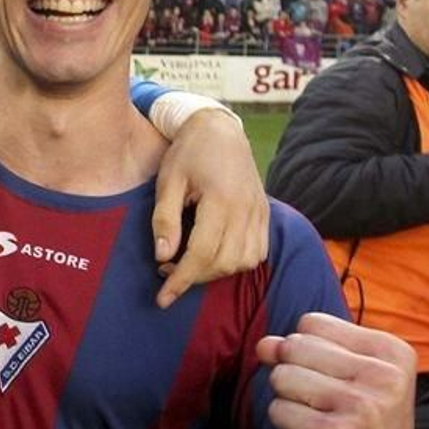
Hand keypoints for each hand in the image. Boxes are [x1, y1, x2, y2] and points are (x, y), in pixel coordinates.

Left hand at [152, 108, 269, 308]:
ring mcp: (260, 212)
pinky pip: (258, 252)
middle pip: (224, 262)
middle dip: (194, 277)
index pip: (202, 253)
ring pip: (244, 262)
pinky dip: (237, 262)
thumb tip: (162, 257)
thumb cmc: (188, 153)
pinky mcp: (265, 213)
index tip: (162, 298)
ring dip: (216, 272)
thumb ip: (165, 220)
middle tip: (166, 271)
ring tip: (188, 263)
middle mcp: (247, 209)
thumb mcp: (168, 182)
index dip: (181, 279)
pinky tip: (214, 255)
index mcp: (221, 198)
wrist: (219, 129)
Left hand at [259, 312, 416, 428]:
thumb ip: (305, 350)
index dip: (308, 351)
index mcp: (393, 353)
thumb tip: (263, 343)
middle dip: (294, 374)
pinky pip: (277, 411)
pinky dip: (286, 425)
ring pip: (281, 377)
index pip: (312, 322)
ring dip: (290, 401)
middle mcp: (383, 376)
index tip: (337, 381)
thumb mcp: (352, 380)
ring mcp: (359, 406)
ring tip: (323, 421)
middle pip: (294, 346)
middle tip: (326, 405)